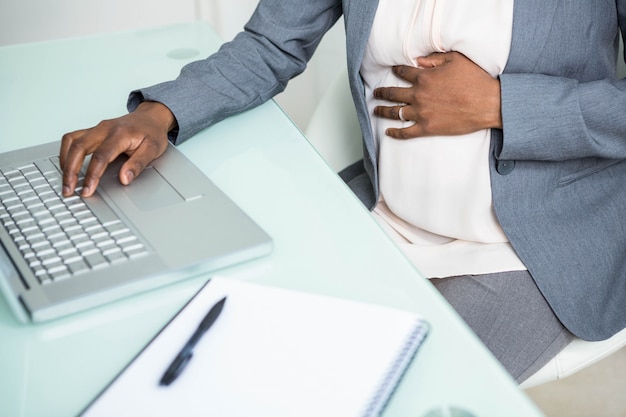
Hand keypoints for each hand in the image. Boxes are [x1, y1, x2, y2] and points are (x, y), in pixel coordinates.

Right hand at [60, 101, 175, 196]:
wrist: (151, 118)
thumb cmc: (152, 132)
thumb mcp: (153, 150)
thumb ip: (138, 165)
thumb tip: (124, 179)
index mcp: (120, 134)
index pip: (101, 156)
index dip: (92, 175)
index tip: (87, 190)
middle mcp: (104, 129)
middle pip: (79, 148)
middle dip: (70, 171)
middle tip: (69, 190)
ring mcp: (96, 128)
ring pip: (71, 141)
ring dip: (65, 161)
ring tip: (66, 181)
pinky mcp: (92, 131)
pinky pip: (72, 139)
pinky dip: (66, 152)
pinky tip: (68, 166)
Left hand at [373, 51, 501, 138]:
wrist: (488, 104)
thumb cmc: (475, 80)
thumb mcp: (456, 60)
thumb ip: (435, 58)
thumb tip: (419, 60)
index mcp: (424, 77)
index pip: (404, 72)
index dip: (396, 70)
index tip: (392, 71)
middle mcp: (419, 95)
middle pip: (394, 93)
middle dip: (382, 92)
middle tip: (376, 92)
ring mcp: (421, 113)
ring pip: (395, 112)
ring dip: (383, 111)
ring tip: (376, 110)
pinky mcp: (427, 128)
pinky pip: (405, 132)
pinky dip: (395, 133)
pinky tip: (388, 132)